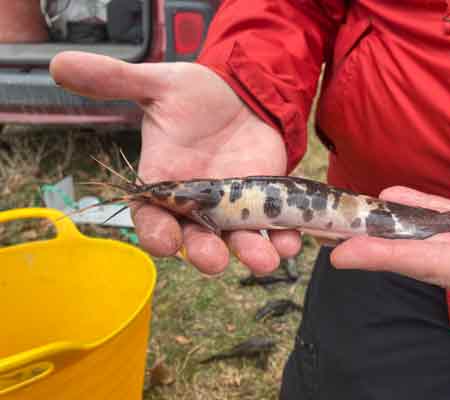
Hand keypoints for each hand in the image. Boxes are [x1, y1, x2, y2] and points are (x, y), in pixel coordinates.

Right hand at [50, 52, 300, 274]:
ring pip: (236, 241)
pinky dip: (281, 237)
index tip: (164, 242)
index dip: (156, 232)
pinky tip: (291, 240)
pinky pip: (271, 228)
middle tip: (214, 261)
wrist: (242, 96)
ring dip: (251, 253)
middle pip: (195, 239)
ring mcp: (231, 208)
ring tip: (266, 258)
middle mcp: (196, 205)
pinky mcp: (262, 202)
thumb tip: (59, 63)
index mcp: (165, 183)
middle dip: (204, 253)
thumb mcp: (161, 85)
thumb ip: (118, 81)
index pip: (151, 217)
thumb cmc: (197, 96)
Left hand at [331, 186, 449, 324]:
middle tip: (328, 232)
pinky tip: (399, 198)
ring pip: (433, 233)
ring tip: (355, 210)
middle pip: (420, 253)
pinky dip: (428, 209)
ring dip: (393, 223)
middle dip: (374, 243)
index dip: (387, 259)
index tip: (341, 257)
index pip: (435, 267)